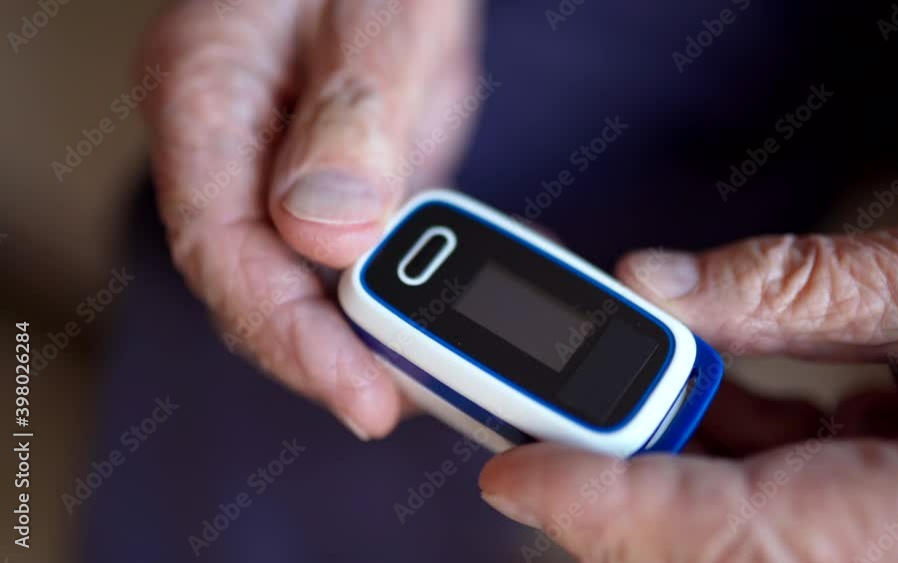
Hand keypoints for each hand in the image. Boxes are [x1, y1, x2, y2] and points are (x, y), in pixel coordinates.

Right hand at [139, 0, 479, 438]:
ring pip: (316, 281)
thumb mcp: (368, 11)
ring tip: (454, 373)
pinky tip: (464, 307)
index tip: (365, 399)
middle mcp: (237, 149)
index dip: (292, 339)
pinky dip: (413, 290)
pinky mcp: (343, 175)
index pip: (225, 251)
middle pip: (265, 285)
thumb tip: (328, 232)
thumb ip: (349, 113)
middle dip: (341, 357)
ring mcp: (288, 168)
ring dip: (382, 337)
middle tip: (425, 397)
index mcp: (206, 97)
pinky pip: (364, 250)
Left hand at [479, 191, 897, 561]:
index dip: (609, 510)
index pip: (737, 537)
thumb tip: (660, 285)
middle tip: (538, 416)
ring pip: (738, 523)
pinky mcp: (892, 510)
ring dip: (657, 458)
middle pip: (720, 545)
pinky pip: (778, 493)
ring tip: (599, 390)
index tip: (515, 473)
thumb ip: (808, 288)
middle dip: (617, 486)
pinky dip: (716, 443)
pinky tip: (684, 389)